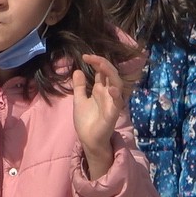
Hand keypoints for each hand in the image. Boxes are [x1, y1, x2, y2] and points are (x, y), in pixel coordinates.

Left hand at [72, 54, 130, 178]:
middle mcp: (108, 93)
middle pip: (111, 74)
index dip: (96, 62)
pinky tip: (109, 88)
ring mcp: (112, 102)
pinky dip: (115, 94)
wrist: (88, 139)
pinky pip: (118, 102)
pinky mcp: (114, 113)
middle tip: (90, 57)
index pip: (102, 71)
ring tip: (101, 65)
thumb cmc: (86, 121)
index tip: (84, 56)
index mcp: (101, 89)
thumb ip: (79, 86)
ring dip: (110, 74)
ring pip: (117, 84)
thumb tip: (77, 70)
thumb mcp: (79, 100)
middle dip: (103, 63)